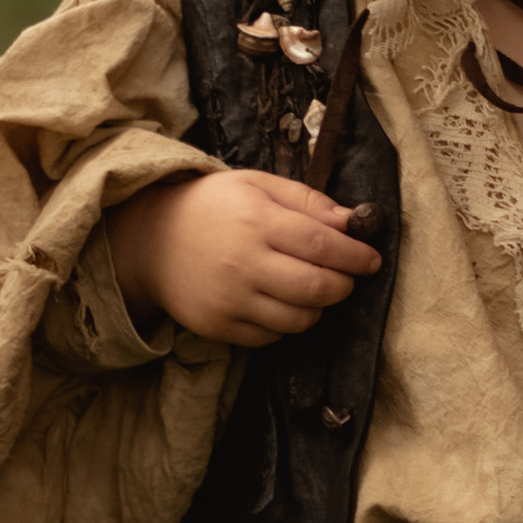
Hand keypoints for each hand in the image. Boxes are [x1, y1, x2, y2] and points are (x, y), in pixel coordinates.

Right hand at [107, 168, 381, 348]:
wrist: (151, 240)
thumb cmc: (213, 207)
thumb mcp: (257, 185)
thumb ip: (306, 200)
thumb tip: (353, 221)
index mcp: (256, 221)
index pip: (323, 244)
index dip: (355, 256)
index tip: (371, 260)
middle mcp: (243, 263)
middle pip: (317, 288)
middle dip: (343, 286)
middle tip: (346, 278)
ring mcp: (229, 300)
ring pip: (299, 320)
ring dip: (317, 308)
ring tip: (312, 289)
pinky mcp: (218, 326)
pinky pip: (271, 337)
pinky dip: (287, 324)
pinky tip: (280, 303)